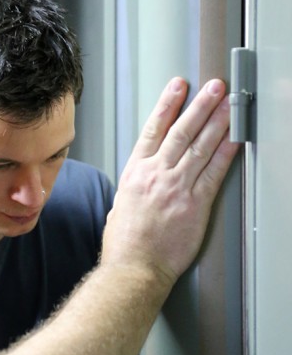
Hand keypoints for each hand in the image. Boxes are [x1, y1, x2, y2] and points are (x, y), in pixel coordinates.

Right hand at [101, 78, 239, 284]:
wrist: (133, 267)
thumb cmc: (124, 244)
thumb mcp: (118, 209)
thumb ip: (132, 191)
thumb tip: (139, 187)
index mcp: (135, 174)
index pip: (153, 130)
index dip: (167, 105)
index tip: (177, 88)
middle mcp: (156, 175)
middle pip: (181, 131)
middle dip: (199, 105)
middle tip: (213, 87)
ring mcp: (177, 187)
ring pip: (200, 146)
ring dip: (217, 120)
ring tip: (227, 102)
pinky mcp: (195, 204)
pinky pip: (215, 172)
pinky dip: (227, 152)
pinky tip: (236, 137)